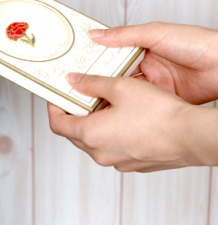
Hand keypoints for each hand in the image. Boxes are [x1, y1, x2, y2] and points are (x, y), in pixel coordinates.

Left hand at [48, 74, 217, 171]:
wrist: (191, 136)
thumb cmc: (158, 113)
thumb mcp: (119, 87)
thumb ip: (91, 83)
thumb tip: (74, 81)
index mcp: (91, 134)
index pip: (57, 125)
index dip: (54, 108)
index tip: (57, 96)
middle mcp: (100, 152)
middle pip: (74, 133)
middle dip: (74, 113)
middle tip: (80, 95)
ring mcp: (117, 160)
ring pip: (94, 140)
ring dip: (93, 122)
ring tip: (105, 101)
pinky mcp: (133, 162)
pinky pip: (111, 146)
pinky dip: (109, 132)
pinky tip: (123, 116)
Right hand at [88, 22, 217, 103]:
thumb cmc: (196, 43)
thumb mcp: (154, 33)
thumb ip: (124, 35)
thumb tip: (95, 34)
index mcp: (141, 48)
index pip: (110, 55)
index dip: (93, 60)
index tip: (75, 66)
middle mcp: (144, 67)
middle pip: (114, 75)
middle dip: (96, 80)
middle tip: (76, 86)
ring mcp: (153, 85)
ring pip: (124, 91)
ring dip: (108, 95)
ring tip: (88, 99)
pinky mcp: (161, 100)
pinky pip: (139, 104)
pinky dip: (125, 107)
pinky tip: (110, 109)